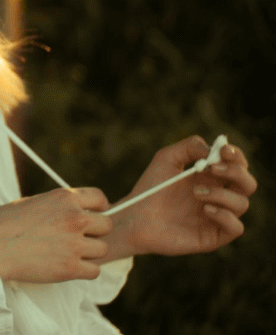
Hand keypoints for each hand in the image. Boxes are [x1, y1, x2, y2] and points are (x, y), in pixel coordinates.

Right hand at [0, 187, 113, 282]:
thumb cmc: (4, 223)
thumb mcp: (33, 201)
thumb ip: (57, 205)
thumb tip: (71, 211)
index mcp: (64, 197)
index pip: (100, 198)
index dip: (98, 208)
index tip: (92, 215)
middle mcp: (74, 218)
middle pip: (106, 225)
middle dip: (96, 232)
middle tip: (80, 237)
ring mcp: (75, 243)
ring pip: (103, 249)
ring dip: (90, 253)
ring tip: (72, 253)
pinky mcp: (71, 268)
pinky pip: (95, 271)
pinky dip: (85, 271)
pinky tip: (70, 266)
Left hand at [104, 135, 256, 260]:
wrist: (135, 216)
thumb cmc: (151, 188)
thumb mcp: (166, 159)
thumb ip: (189, 147)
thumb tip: (212, 150)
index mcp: (210, 177)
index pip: (236, 165)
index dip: (235, 156)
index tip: (223, 150)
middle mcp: (218, 196)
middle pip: (247, 183)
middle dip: (236, 172)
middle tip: (212, 168)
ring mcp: (217, 216)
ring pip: (242, 203)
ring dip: (222, 194)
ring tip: (196, 192)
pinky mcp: (214, 236)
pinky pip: (236, 227)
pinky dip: (225, 215)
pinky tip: (205, 209)